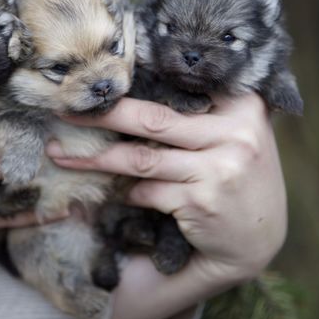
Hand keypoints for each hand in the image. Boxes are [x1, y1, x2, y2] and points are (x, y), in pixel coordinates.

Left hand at [46, 93, 286, 318]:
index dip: (136, 83)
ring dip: (95, 158)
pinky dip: (125, 192)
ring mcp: (218, 171)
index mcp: (244, 107)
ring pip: (140, 158)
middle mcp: (236, 135)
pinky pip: (146, 191)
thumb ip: (207, 108)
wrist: (258, 239)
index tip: (98, 79)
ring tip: (60, 153)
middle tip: (63, 108)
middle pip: (152, 118)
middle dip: (102, 114)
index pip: (182, 85)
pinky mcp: (200, 204)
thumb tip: (140, 83)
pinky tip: (114, 193)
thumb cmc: (239, 176)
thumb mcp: (237, 134)